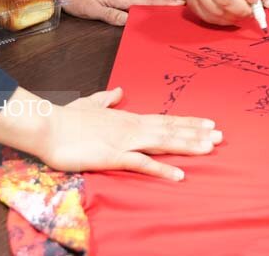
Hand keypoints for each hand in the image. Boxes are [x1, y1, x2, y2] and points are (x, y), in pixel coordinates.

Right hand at [0, 87, 221, 178]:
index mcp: (128, 118)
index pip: (164, 120)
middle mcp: (132, 127)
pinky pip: (142, 164)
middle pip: (170, 130)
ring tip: (210, 148)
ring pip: (163, 143)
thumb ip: (107, 100)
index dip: (187, 123)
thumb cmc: (66, 118)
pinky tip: (178, 175)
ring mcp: (124, 141)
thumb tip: (119, 92)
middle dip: (196, 133)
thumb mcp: (90, 105)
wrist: (47, 126)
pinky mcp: (113, 156)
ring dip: (187, 146)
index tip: (208, 124)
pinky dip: (161, 170)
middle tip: (221, 135)